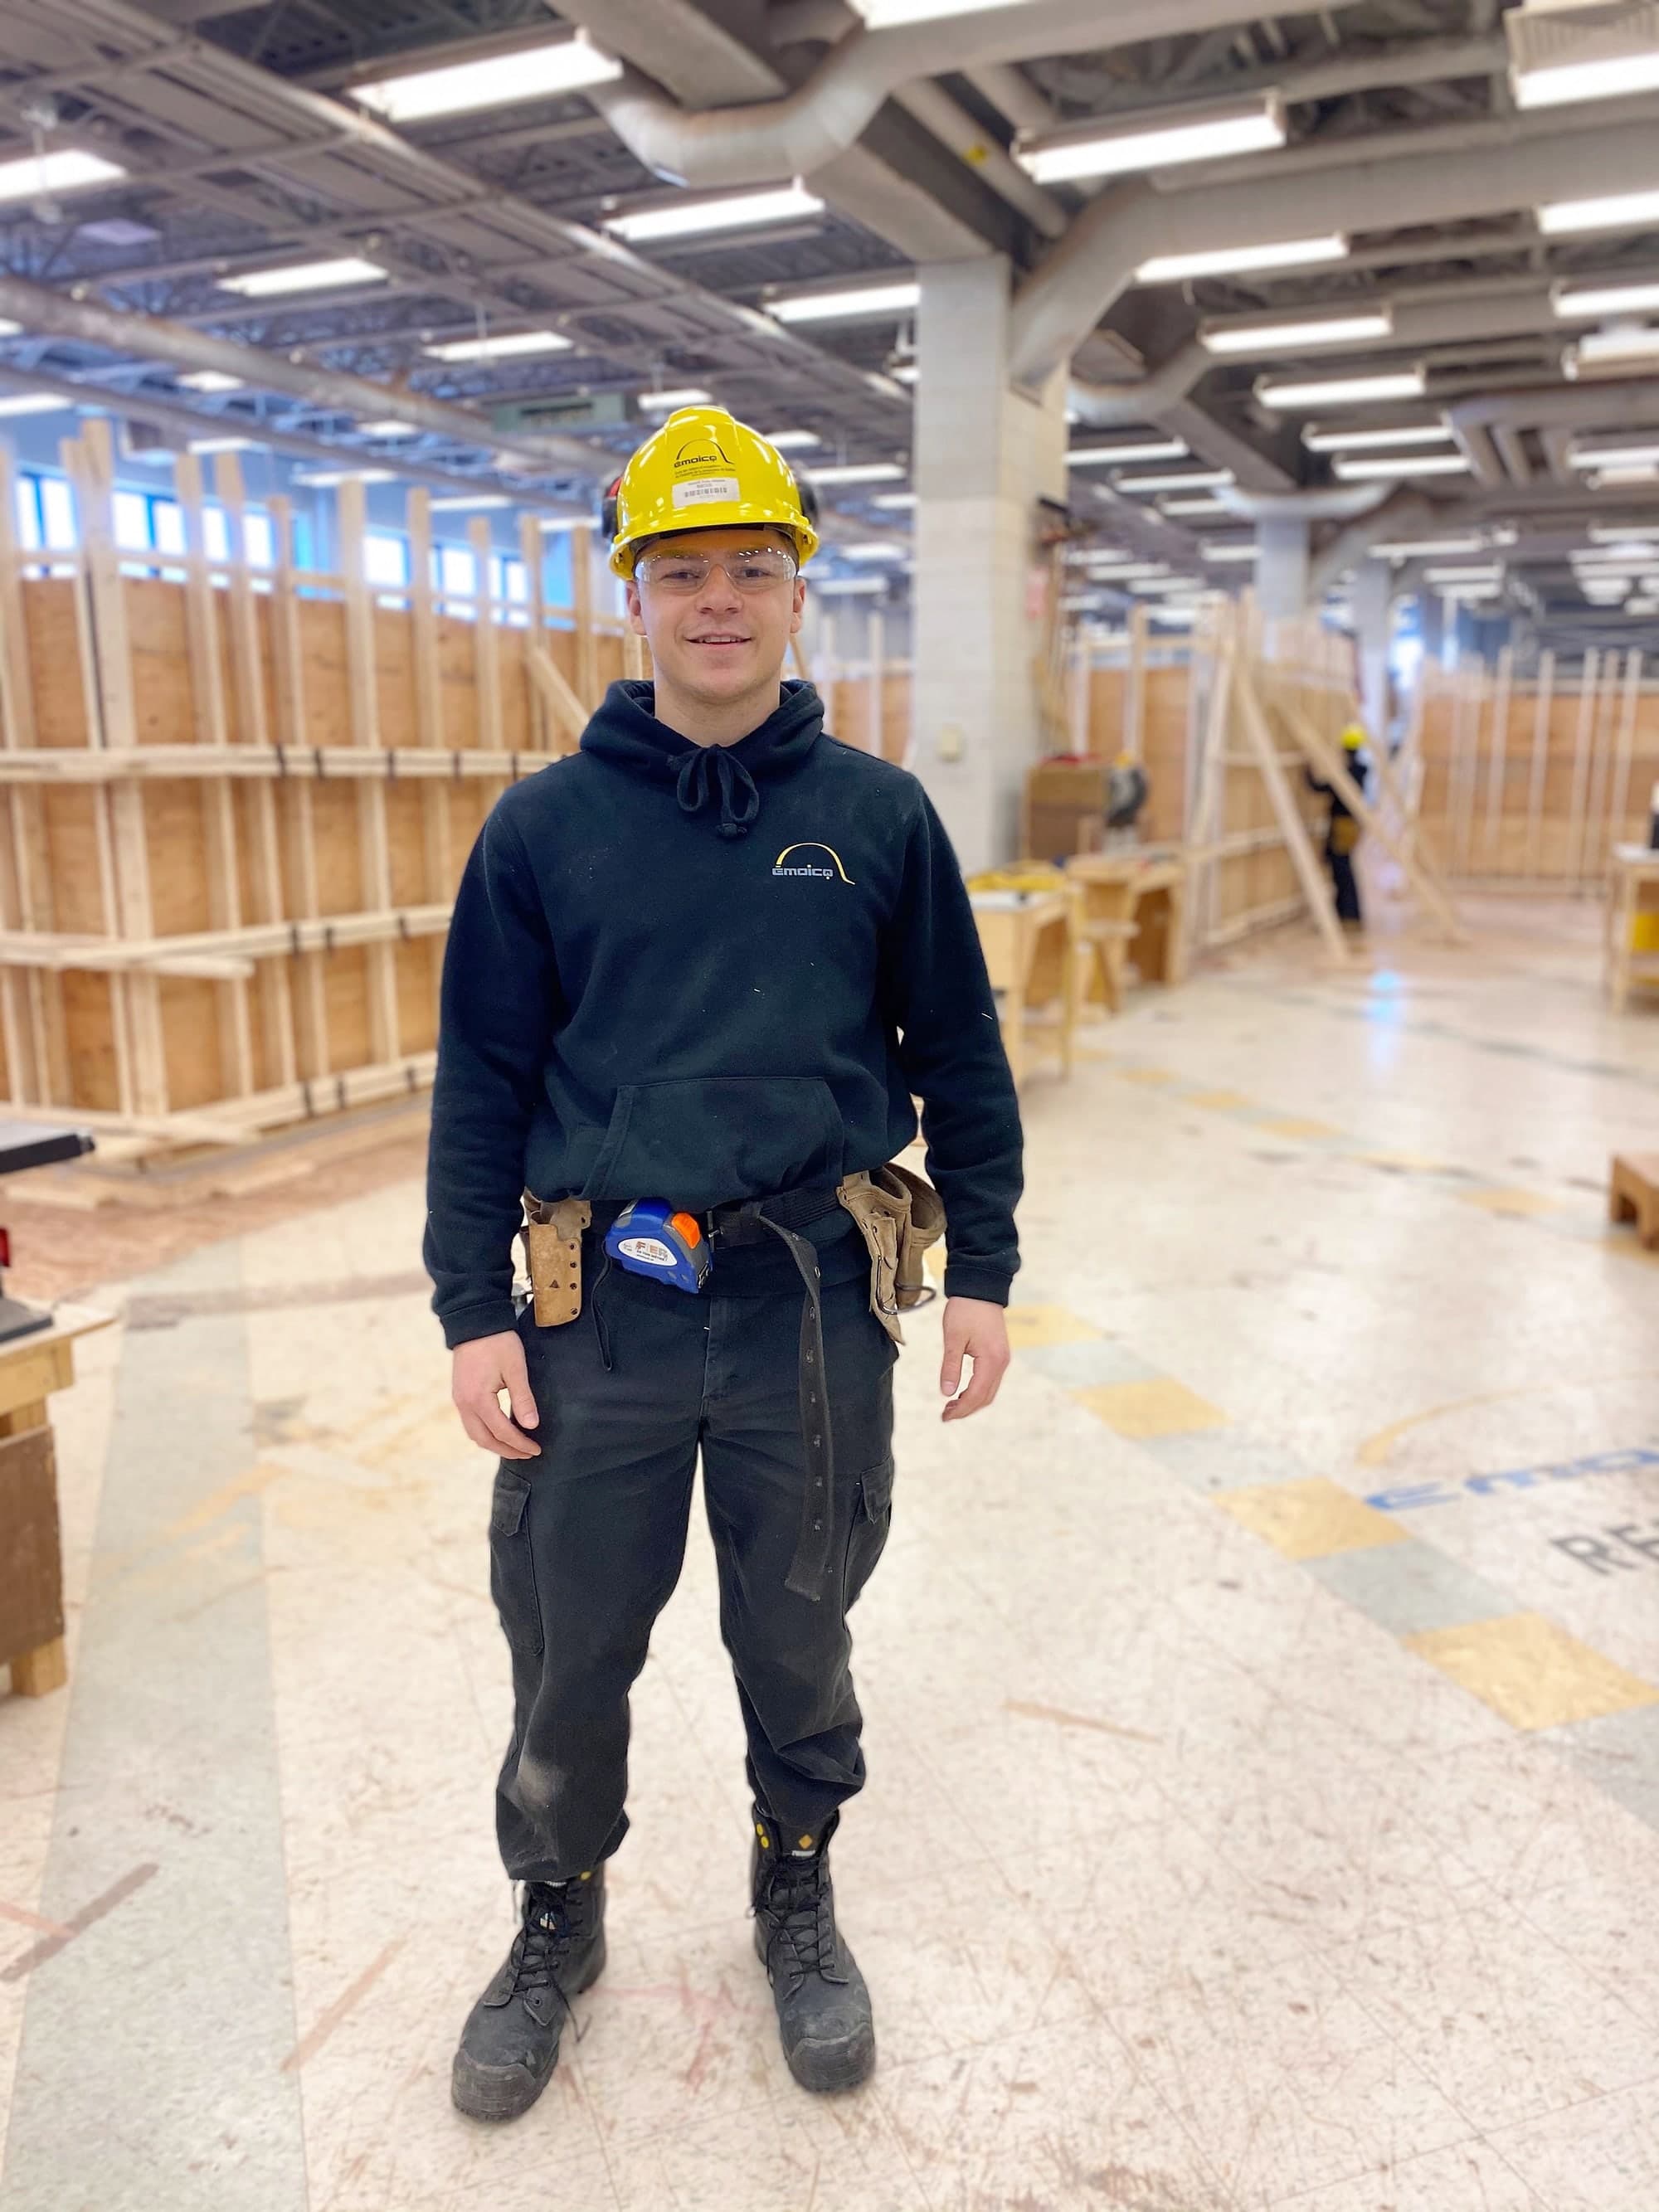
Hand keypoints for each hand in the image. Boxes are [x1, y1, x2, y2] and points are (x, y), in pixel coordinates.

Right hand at [453, 1330, 541, 1458]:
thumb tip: (531, 1426)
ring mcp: (459, 1400)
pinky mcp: (459, 1394)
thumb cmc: (498, 1342)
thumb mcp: (515, 1369)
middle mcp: (464, 1404)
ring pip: (474, 1433)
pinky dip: (485, 1432)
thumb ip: (523, 1399)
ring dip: (494, 1443)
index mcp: (479, 1399)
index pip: (502, 1432)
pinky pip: (470, 1423)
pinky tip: (500, 1430)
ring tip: (515, 1446)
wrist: (474, 1321)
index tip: (536, 1449)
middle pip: (484, 1439)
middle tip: (527, 1453)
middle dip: (506, 1450)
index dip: (520, 1444)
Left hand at [939, 1297, 1010, 1422]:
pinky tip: (962, 1391)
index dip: (960, 1410)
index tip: (944, 1417)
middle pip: (986, 1397)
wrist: (980, 1288)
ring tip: (951, 1405)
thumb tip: (947, 1393)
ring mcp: (1002, 1359)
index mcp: (991, 1360)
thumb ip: (950, 1366)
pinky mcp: (999, 1354)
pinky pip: (990, 1380)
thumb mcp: (953, 1338)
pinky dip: (977, 1390)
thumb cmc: (965, 1310)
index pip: (976, 1395)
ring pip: (989, 1391)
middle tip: (945, 1415)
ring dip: (972, 1402)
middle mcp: (1001, 1363)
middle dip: (966, 1410)